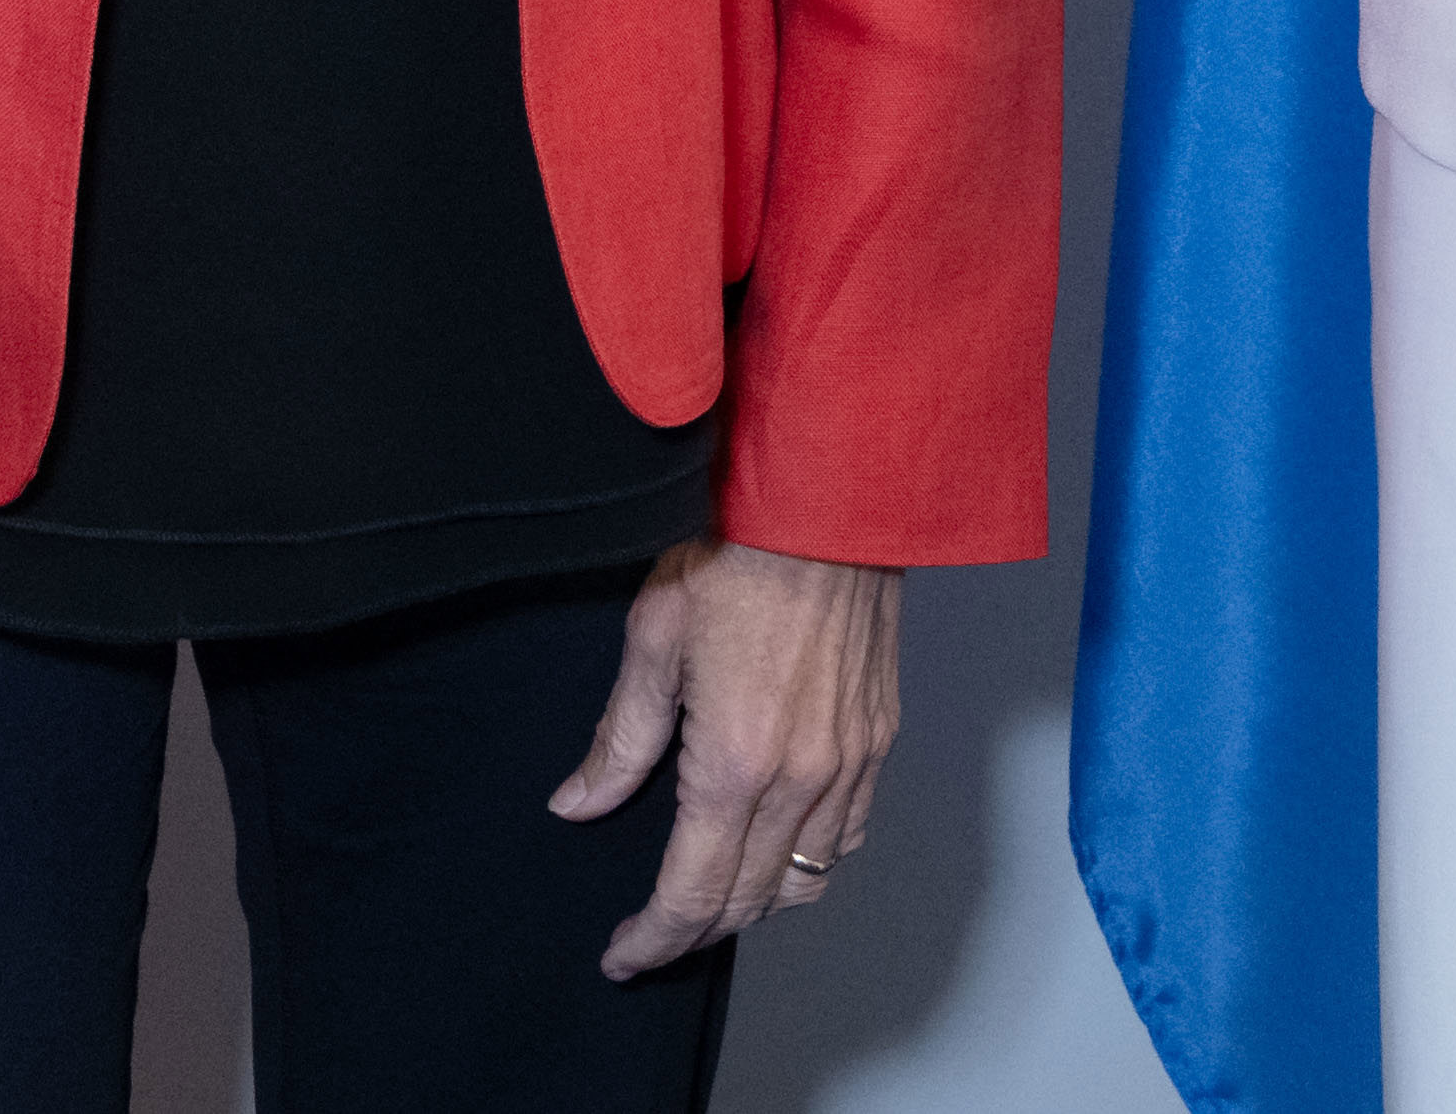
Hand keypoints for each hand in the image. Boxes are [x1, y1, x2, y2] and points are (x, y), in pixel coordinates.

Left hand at [554, 535, 900, 974]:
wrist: (827, 499)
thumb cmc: (736, 551)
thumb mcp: (652, 637)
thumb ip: (618, 739)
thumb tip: (577, 805)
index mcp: (733, 762)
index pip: (693, 892)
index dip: (654, 937)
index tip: (623, 954)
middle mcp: (800, 778)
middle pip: (749, 901)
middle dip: (696, 931)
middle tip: (653, 934)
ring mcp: (849, 761)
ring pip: (806, 880)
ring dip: (755, 904)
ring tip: (710, 895)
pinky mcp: (878, 738)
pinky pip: (849, 833)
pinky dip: (812, 862)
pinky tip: (778, 845)